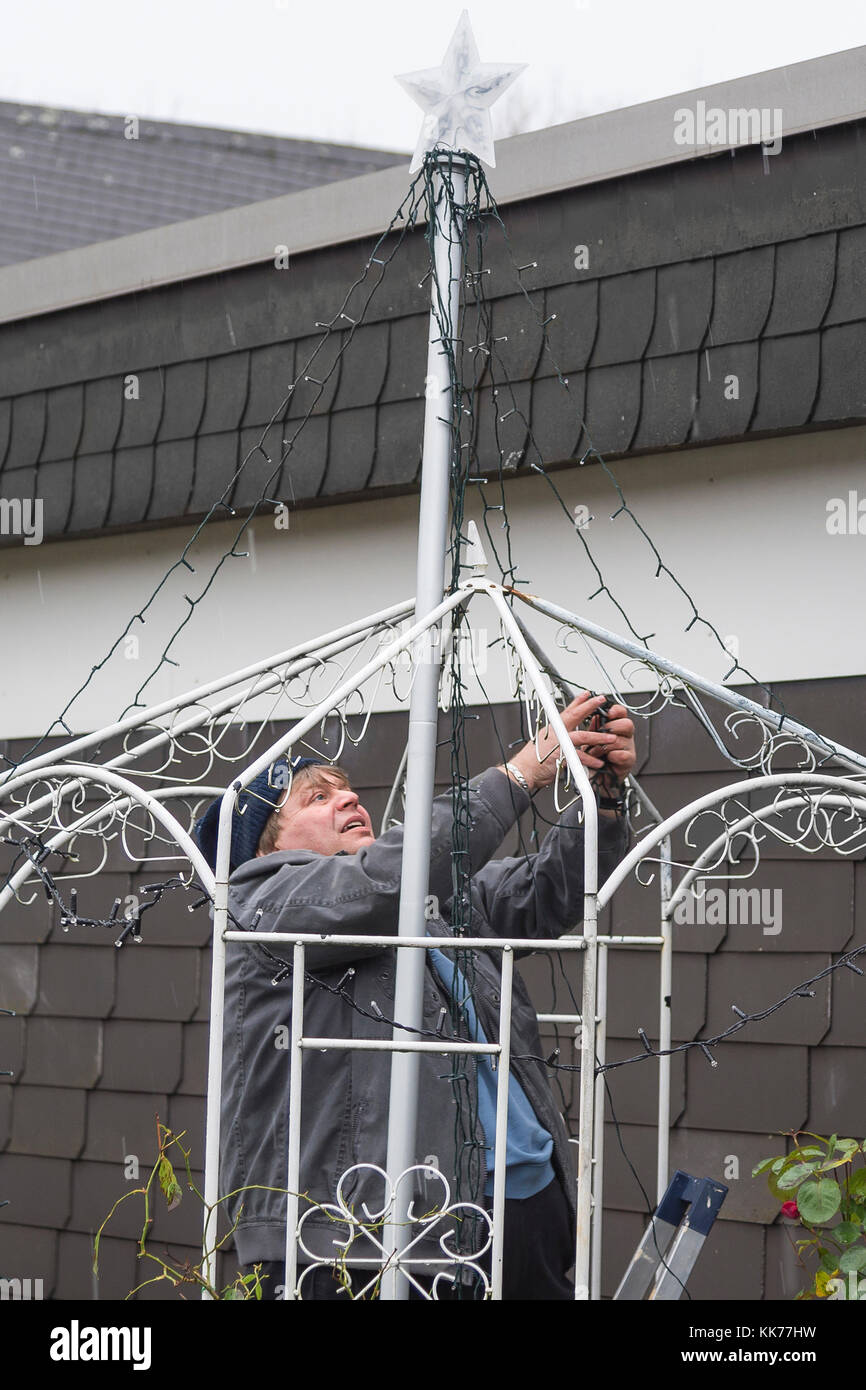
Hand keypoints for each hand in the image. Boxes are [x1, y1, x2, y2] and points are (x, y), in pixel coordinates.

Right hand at [499, 692, 633, 794]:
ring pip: (582, 736)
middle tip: (601, 700)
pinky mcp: (561, 757)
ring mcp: (559, 744)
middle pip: (575, 715)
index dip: (578, 701)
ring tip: (611, 738)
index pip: (567, 710)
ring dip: (598, 737)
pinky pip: (579, 757)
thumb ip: (558, 736)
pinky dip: (590, 760)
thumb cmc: (533, 759)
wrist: (524, 771)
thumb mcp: (545, 741)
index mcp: (553, 728)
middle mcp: (556, 732)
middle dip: (590, 707)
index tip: (588, 694)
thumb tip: (566, 732)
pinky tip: (599, 761)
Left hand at [589, 698, 636, 791]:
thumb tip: (592, 715)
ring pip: (621, 740)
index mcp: (616, 726)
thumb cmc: (595, 757)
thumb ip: (594, 726)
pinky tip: (606, 759)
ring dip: (605, 746)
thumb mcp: (591, 738)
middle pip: (627, 724)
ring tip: (596, 751)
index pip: (621, 712)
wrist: (598, 777)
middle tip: (602, 733)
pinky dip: (612, 756)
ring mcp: (628, 747)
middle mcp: (624, 735)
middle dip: (612, 728)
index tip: (608, 712)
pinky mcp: (629, 760)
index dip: (615, 711)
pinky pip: (622, 754)